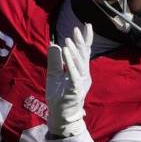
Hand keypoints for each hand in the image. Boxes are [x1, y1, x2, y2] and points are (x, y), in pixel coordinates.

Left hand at [46, 23, 92, 137]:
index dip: (86, 39)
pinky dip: (70, 63)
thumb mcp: (53, 75)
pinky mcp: (75, 90)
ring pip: (79, 64)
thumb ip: (54, 61)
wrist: (60, 115)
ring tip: (68, 40)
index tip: (86, 26)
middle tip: (77, 29)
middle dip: (81, 42)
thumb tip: (53, 44)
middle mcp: (84, 76)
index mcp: (80, 71)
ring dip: (74, 51)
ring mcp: (81, 83)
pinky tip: (66, 52)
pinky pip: (73, 74)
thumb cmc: (59, 96)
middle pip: (84, 56)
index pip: (84, 53)